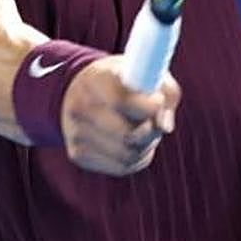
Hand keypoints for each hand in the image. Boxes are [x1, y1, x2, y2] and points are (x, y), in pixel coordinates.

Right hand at [60, 54, 180, 175]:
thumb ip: (166, 93)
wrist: (89, 88)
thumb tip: (164, 126)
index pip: (123, 102)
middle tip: (155, 121)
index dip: (150, 107)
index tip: (158, 101)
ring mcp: (75, 132)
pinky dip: (138, 158)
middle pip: (128, 135)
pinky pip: (122, 167)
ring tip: (146, 130)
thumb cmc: (129, 80)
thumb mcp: (150, 73)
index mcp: (96, 78)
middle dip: (151, 131)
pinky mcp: (77, 154)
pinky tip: (136, 142)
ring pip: (128, 155)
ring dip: (147, 146)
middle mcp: (79, 105)